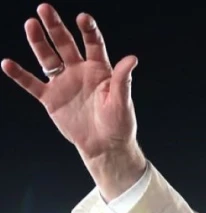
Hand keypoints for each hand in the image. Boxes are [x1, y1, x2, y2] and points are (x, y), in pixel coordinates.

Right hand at [2, 3, 145, 199]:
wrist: (105, 146)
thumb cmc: (119, 124)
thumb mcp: (123, 101)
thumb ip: (123, 79)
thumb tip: (132, 59)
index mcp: (100, 70)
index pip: (93, 44)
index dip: (88, 31)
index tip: (83, 18)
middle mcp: (80, 72)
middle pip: (65, 44)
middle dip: (55, 27)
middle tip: (45, 9)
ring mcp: (64, 83)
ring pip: (48, 59)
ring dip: (38, 42)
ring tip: (30, 25)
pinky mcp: (51, 98)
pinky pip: (32, 84)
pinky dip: (19, 75)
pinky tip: (8, 63)